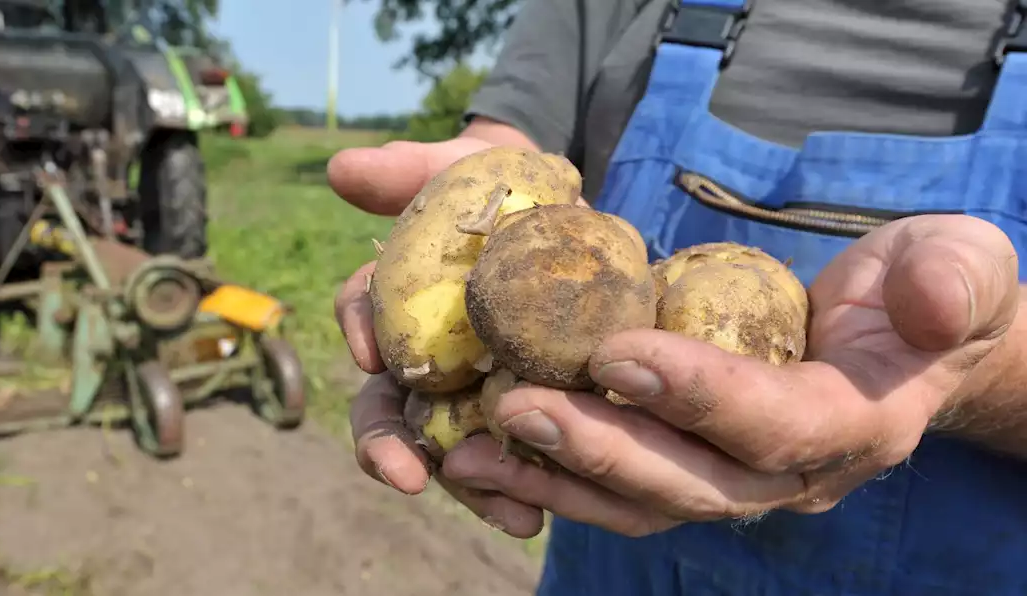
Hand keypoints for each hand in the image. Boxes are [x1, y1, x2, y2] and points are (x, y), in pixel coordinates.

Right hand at [331, 137, 555, 537]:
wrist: (578, 216)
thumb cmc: (508, 190)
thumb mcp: (465, 171)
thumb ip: (407, 171)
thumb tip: (340, 169)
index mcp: (400, 303)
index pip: (364, 316)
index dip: (360, 334)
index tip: (372, 354)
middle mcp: (424, 358)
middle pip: (387, 408)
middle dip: (388, 445)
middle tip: (401, 473)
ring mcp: (471, 394)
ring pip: (445, 450)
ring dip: (460, 486)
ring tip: (495, 511)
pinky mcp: (524, 417)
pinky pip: (508, 463)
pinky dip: (513, 493)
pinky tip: (531, 517)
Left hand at [441, 214, 1019, 536]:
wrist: (902, 343)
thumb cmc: (924, 290)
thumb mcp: (961, 265)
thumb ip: (953, 280)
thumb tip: (929, 302)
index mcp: (856, 423)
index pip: (776, 425)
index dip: (700, 396)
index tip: (617, 352)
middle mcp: (790, 475)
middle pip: (690, 483)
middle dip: (600, 448)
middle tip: (515, 404)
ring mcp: (735, 484)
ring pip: (639, 504)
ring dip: (553, 480)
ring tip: (472, 451)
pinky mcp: (689, 472)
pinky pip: (615, 493)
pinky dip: (548, 479)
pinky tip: (483, 455)